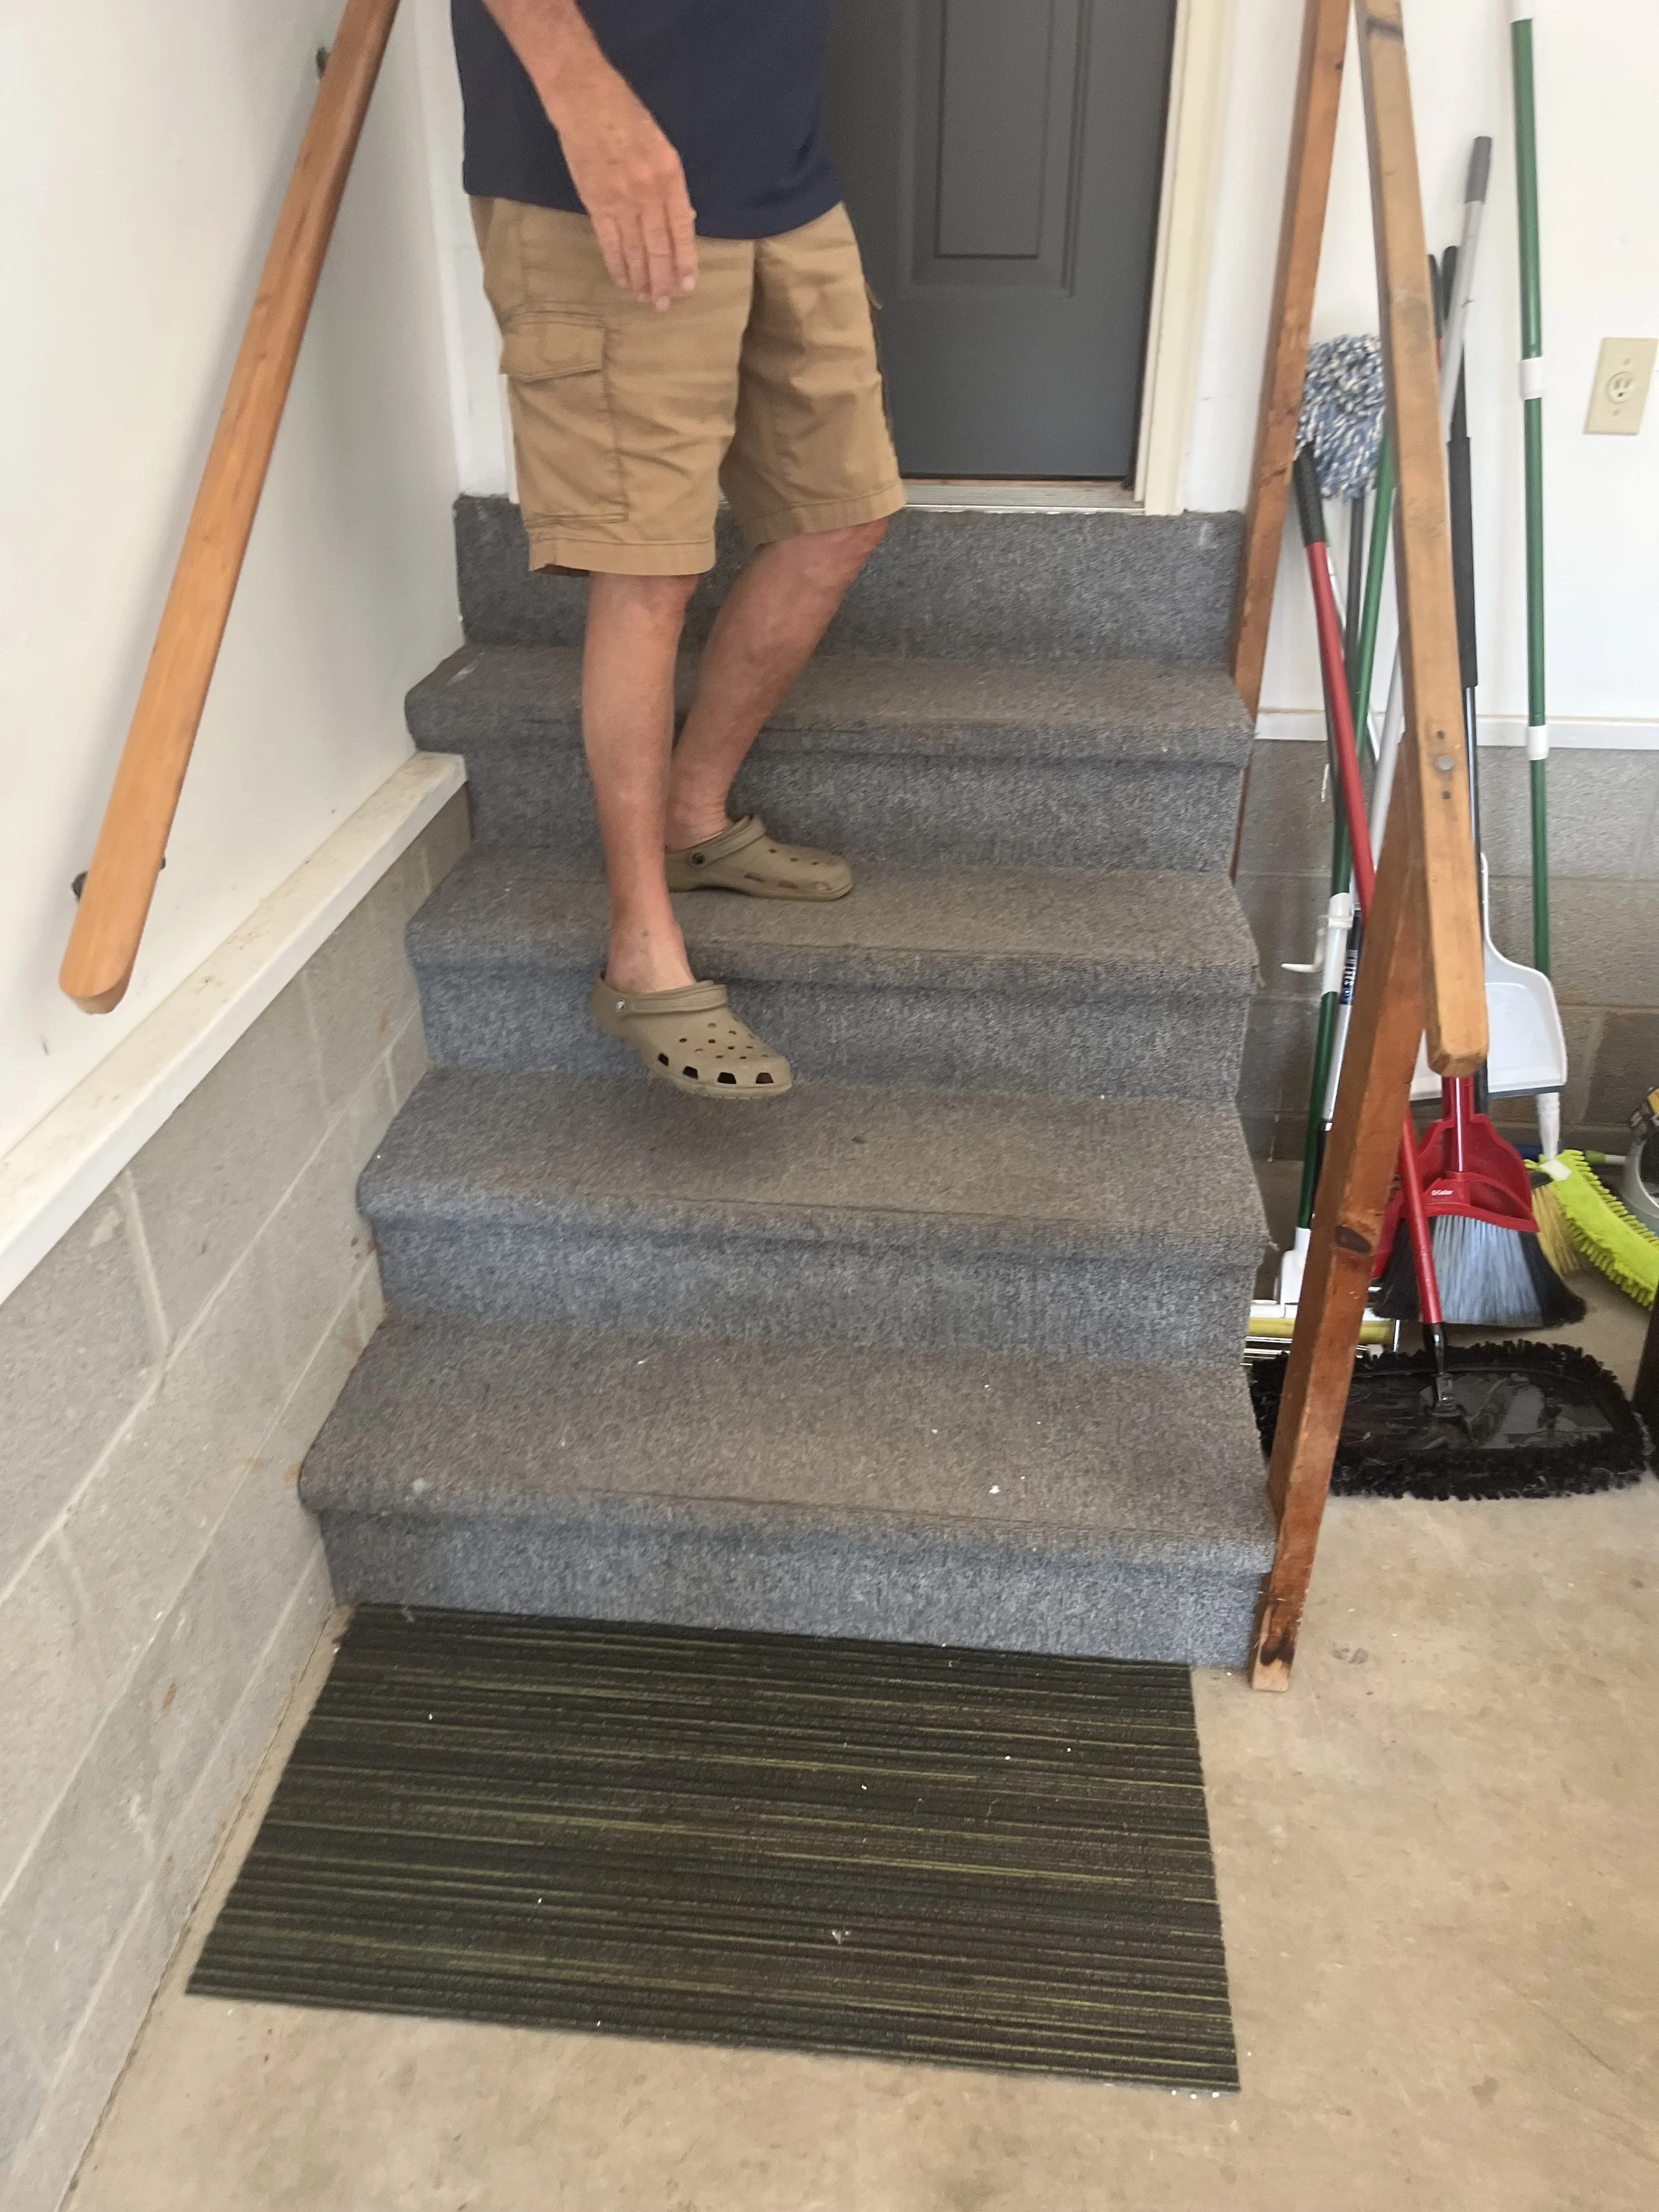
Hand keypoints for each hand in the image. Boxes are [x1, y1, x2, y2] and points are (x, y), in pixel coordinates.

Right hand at [554, 71, 697, 309]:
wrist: (585, 100)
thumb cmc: (626, 115)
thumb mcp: (662, 146)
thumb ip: (671, 185)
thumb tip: (681, 221)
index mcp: (669, 177)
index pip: (680, 230)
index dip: (684, 261)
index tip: (687, 287)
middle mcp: (647, 193)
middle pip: (658, 247)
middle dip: (662, 279)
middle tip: (664, 305)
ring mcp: (620, 201)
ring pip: (634, 250)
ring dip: (641, 278)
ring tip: (646, 299)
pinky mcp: (596, 203)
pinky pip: (609, 242)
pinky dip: (617, 264)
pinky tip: (624, 281)